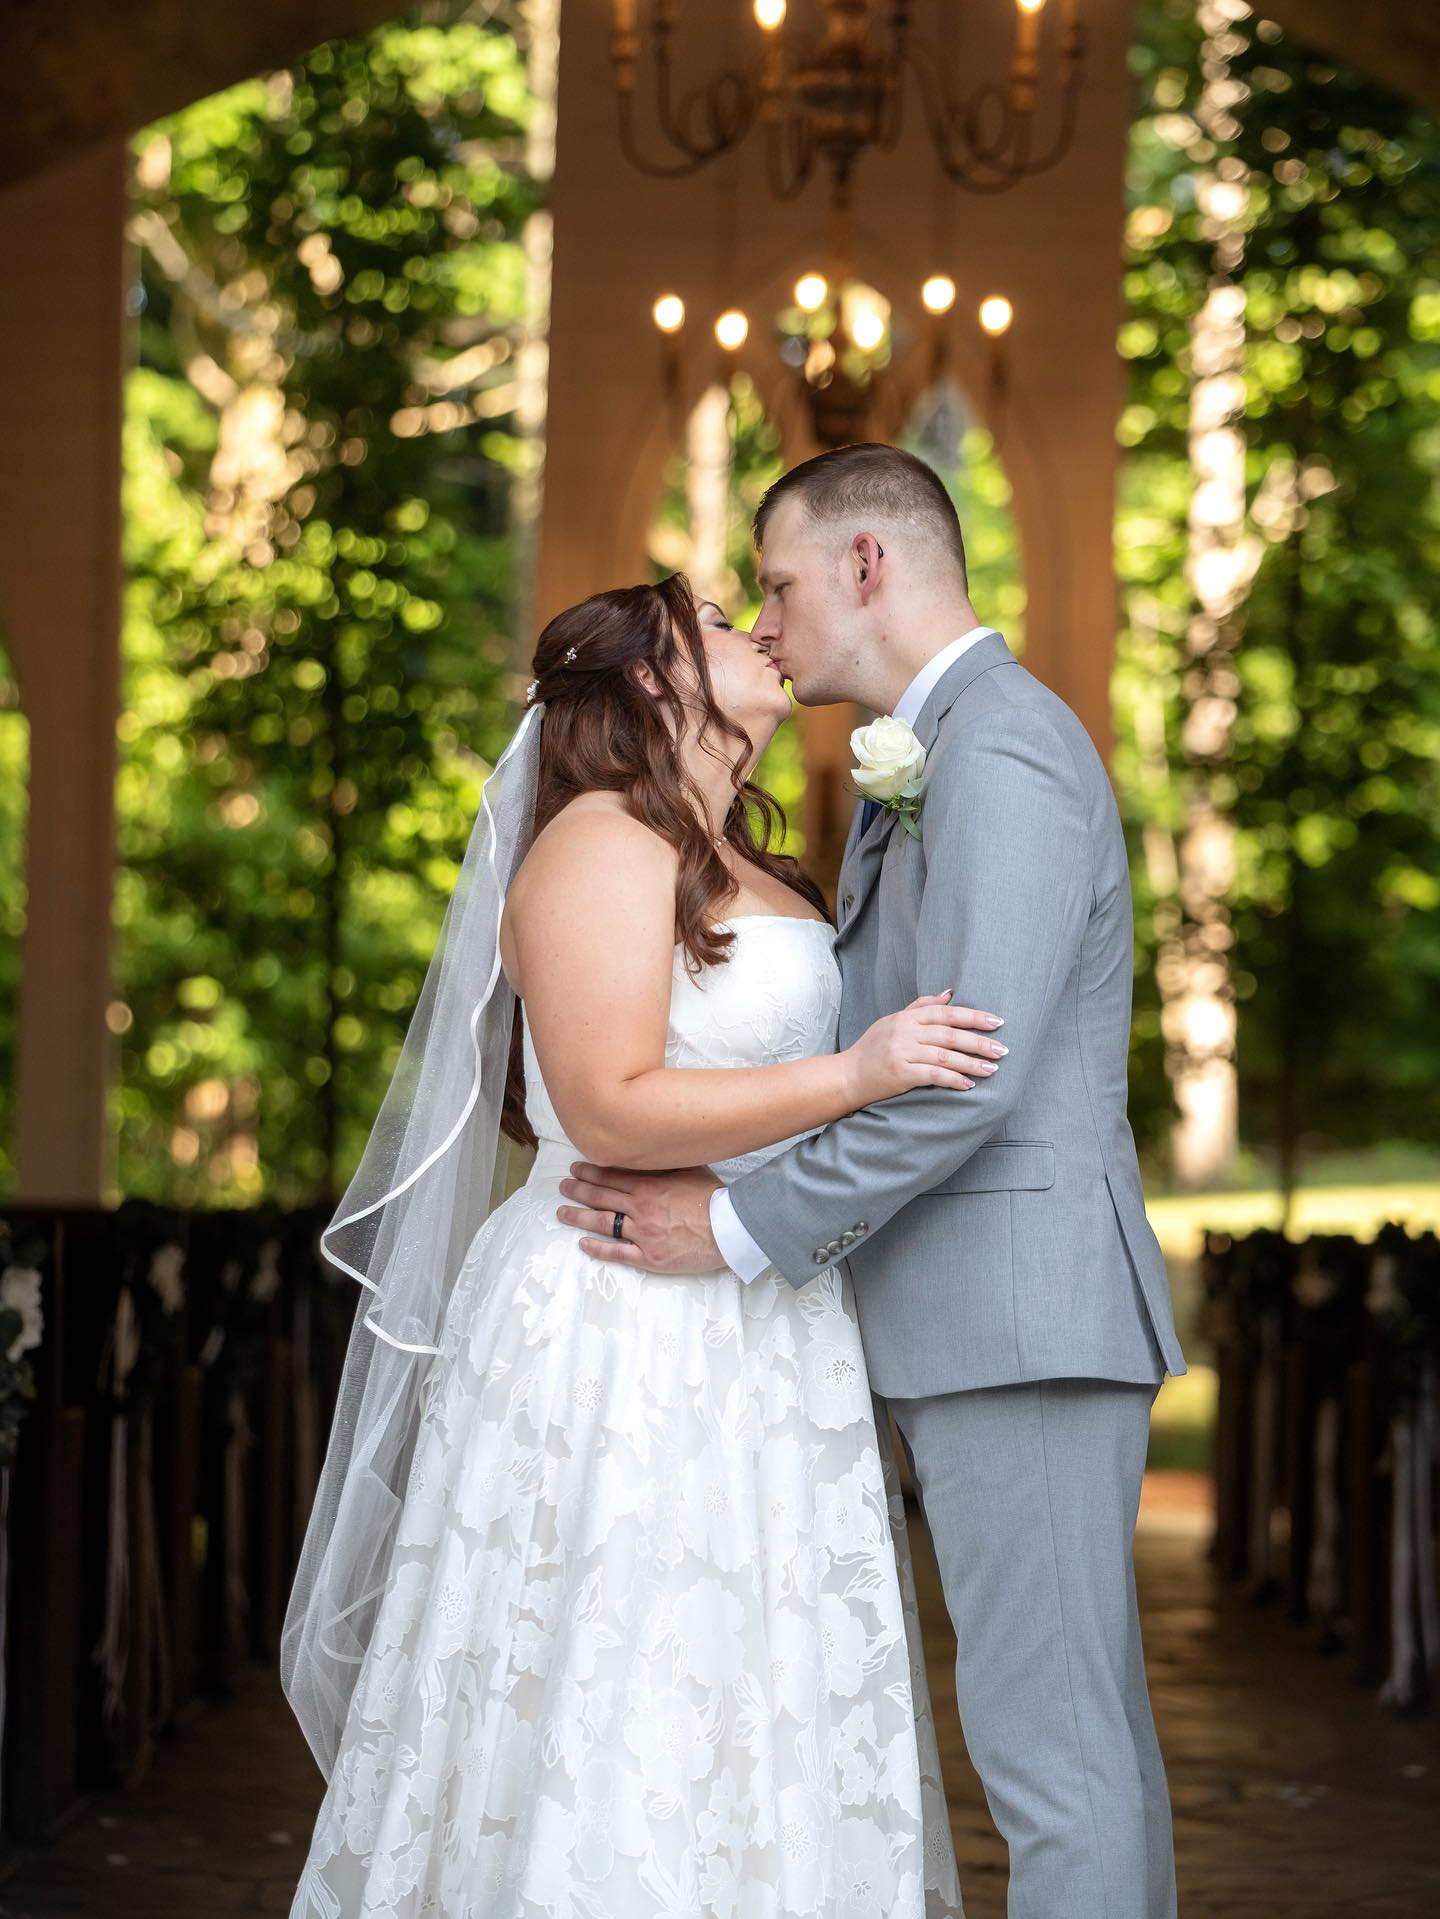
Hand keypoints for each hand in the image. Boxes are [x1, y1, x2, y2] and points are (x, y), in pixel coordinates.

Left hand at [557, 1163, 726, 1272]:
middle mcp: (641, 1208)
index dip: (589, 1172)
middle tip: (563, 1186)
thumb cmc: (714, 1197)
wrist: (730, 1229)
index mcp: (649, 1186)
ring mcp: (643, 1234)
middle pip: (600, 1197)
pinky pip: (617, 1253)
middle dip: (578, 1190)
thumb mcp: (691, 1169)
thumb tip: (653, 1147)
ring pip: (602, 1223)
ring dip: (579, 1216)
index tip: (575, 1169)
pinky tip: (583, 1244)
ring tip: (562, 1211)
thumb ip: (667, 1162)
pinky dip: (598, 1249)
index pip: (610, 1176)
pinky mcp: (649, 1257)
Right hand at [843, 990, 1006, 1105]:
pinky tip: (968, 1084)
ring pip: (945, 1055)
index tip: (996, 1022)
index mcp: (905, 1018)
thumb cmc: (871, 1050)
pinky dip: (953, 1079)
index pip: (945, 1013)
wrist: (846, 1076)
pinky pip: (934, 1075)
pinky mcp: (901, 1074)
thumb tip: (949, 994)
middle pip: (950, 1034)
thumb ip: (919, 1008)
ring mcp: (902, 1052)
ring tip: (992, 1069)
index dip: (973, 1016)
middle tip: (1002, 1050)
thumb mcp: (891, 1022)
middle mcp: (904, 1032)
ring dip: (972, 1063)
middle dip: (979, 1042)